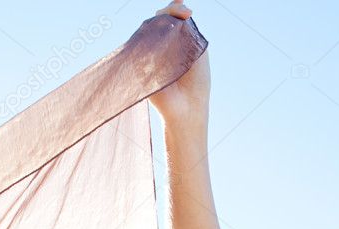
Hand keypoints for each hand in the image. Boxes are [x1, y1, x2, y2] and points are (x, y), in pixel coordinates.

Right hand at [147, 1, 210, 123]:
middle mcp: (161, 46)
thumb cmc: (197, 82)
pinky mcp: (139, 64)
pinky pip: (139, 45)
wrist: (187, 108)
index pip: (170, 18)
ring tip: (174, 21)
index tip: (186, 8)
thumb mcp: (199, 51)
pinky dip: (148, 39)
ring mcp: (148, 54)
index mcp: (175, 42)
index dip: (175, 9)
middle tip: (184, 12)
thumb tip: (182, 11)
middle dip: (169, 11)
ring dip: (160, 22)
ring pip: (147, 28)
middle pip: (158, 19)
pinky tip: (159, 37)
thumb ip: (190, 31)